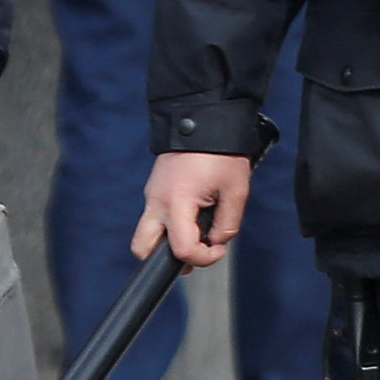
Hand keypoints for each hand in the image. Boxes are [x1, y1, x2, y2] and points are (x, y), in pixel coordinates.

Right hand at [134, 151, 250, 268]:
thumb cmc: (221, 154)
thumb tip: (217, 241)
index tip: (218, 250)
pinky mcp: (154, 189)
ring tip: (197, 231)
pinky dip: (170, 224)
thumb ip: (228, 224)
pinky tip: (194, 213)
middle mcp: (156, 203)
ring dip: (168, 241)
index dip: (203, 258)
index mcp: (176, 204)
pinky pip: (155, 216)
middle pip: (142, 249)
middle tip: (194, 251)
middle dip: (165, 259)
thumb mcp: (236, 190)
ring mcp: (151, 195)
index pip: (181, 249)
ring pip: (147, 233)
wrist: (203, 120)